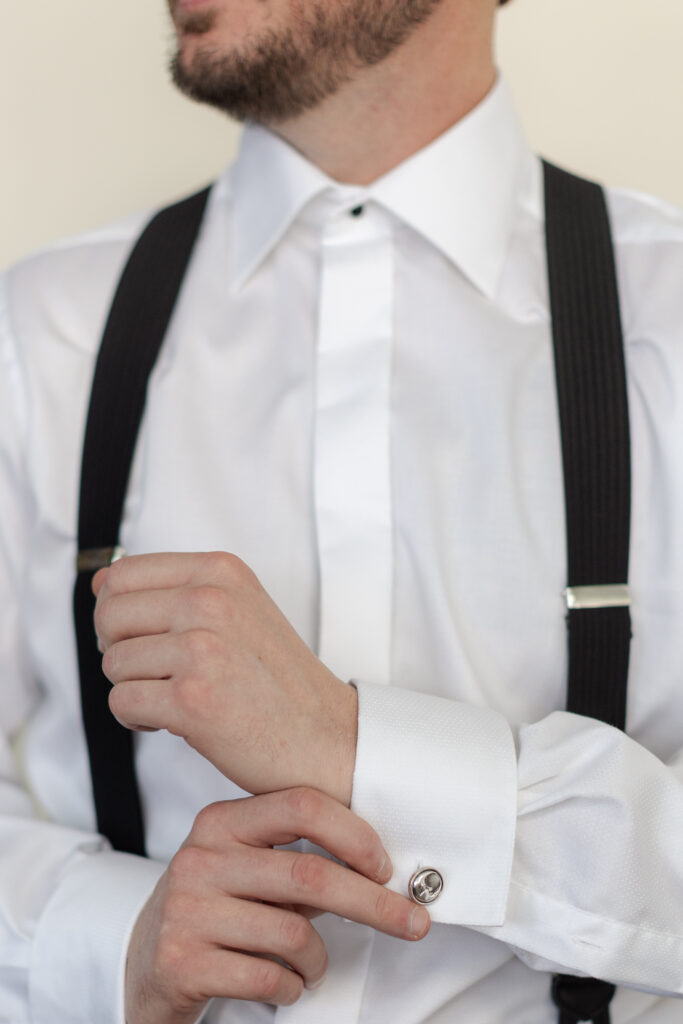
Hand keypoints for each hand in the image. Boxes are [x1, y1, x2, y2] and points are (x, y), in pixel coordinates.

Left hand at [93, 552, 356, 803]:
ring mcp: (201, 648)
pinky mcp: (191, 699)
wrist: (326, 736)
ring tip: (182, 696)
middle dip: (121, 651)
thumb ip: (175, 590)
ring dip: (137, 688)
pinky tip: (178, 720)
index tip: (143, 636)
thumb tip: (99, 583)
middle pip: (109, 616)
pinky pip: (122, 702)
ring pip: (113, 664)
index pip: (122, 573)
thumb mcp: (238, 608)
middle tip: (161, 672)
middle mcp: (210, 600)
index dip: (117, 610)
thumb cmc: (278, 680)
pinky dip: (140, 719)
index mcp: (220, 571)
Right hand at [126, 788, 429, 1022]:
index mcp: (221, 821)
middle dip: (373, 903)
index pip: (302, 806)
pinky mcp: (182, 961)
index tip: (386, 867)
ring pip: (295, 933)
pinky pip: (270, 977)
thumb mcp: (246, 869)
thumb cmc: (215, 909)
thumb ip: (297, 859)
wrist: (144, 963)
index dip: (354, 835)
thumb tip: (379, 869)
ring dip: (318, 959)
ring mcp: (187, 909)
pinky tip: (282, 983)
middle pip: (310, 874)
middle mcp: (201, 857)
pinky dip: (292, 987)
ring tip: (309, 964)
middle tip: (411, 922)